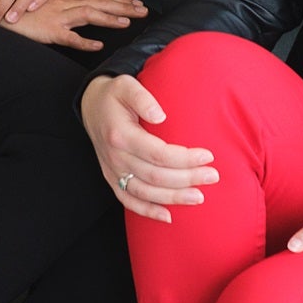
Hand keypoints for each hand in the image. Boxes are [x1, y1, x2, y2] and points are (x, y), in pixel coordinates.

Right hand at [4, 0, 146, 51]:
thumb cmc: (23, 5)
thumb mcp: (48, 4)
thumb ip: (66, 9)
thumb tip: (83, 15)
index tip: (137, 2)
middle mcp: (66, 3)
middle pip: (100, 2)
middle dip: (124, 6)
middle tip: (144, 10)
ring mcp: (58, 16)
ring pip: (89, 14)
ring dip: (109, 18)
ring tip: (127, 22)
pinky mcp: (49, 31)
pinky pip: (69, 37)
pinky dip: (84, 41)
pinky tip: (97, 45)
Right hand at [80, 74, 217, 223]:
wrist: (90, 106)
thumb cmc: (114, 95)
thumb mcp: (126, 85)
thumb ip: (143, 98)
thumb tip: (161, 116)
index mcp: (121, 135)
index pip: (158, 154)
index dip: (184, 158)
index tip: (207, 156)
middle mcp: (116, 157)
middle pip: (155, 176)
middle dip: (187, 179)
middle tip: (212, 176)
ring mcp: (112, 171)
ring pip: (145, 192)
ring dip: (173, 198)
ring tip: (199, 196)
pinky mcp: (111, 178)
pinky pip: (128, 200)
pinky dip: (148, 211)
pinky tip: (168, 216)